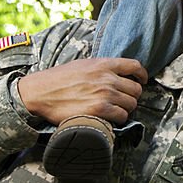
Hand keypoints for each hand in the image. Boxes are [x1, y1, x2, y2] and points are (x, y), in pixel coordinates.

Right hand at [17, 58, 147, 124]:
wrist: (40, 92)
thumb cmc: (58, 79)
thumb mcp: (82, 65)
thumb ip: (101, 68)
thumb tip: (114, 73)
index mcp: (103, 64)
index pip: (134, 66)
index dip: (142, 75)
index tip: (142, 81)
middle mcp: (107, 78)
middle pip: (136, 89)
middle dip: (132, 96)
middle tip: (124, 101)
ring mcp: (105, 94)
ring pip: (131, 104)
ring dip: (126, 109)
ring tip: (116, 110)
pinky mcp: (99, 110)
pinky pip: (122, 116)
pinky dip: (119, 118)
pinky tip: (111, 118)